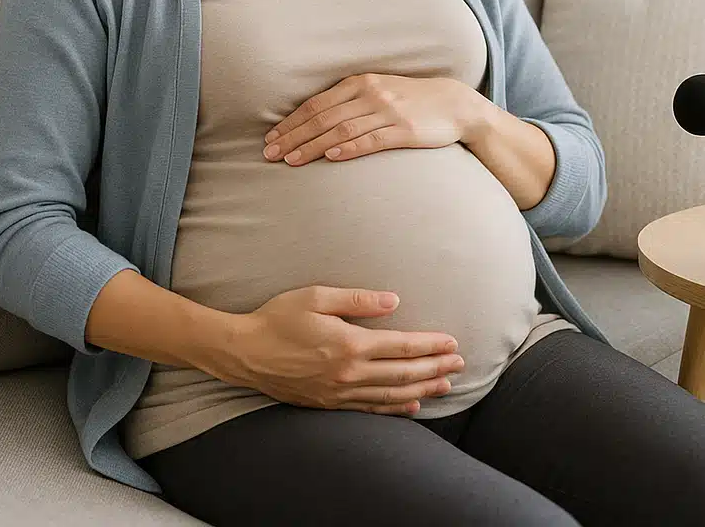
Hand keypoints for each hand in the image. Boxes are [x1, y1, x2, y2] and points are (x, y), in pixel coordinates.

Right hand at [214, 286, 465, 414]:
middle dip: (435, 368)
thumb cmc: (279, 317)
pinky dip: (394, 407)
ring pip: (391, 394)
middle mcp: (349, 373)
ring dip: (422, 388)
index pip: (401, 346)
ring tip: (446, 385)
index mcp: (349, 344)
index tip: (452, 343)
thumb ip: (358, 300)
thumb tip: (394, 301)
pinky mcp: (329, 403)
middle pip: (403, 372)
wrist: (244, 352)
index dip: (430, 346)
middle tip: (460, 364)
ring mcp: (339, 392)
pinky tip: (411, 404)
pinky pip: (369, 408)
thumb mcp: (317, 297)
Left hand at [263, 73, 481, 165]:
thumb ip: (350, 101)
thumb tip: (314, 118)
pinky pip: (371, 139)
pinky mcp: (404, 130)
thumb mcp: (379, 90)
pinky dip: (348, 148)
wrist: (454, 104)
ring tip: (291, 161)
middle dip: (293, 136)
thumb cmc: (411, 100)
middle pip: (322, 117)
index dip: (290, 122)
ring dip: (313, 146)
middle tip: (269, 154)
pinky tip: (330, 157)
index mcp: (359, 83)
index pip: (316, 104)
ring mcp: (388, 112)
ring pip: (341, 130)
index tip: (270, 138)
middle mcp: (370, 94)